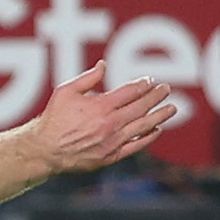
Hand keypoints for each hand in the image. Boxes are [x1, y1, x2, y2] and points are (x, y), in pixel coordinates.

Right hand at [29, 65, 199, 172]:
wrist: (46, 150)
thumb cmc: (54, 118)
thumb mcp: (65, 91)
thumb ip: (87, 78)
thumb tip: (104, 65)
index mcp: (100, 106)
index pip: (130, 92)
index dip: (143, 85)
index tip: (149, 81)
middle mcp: (111, 123)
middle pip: (141, 107)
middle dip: (156, 96)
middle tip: (166, 89)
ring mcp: (114, 140)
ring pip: (144, 126)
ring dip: (161, 115)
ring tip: (172, 108)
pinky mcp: (113, 155)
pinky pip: (137, 145)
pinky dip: (149, 137)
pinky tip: (157, 129)